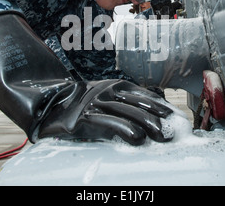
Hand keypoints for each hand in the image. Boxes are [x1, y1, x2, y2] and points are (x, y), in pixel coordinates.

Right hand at [37, 80, 173, 145]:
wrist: (51, 105)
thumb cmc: (85, 107)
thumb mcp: (108, 101)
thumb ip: (127, 106)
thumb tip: (154, 117)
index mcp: (116, 86)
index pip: (143, 95)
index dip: (160, 106)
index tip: (173, 117)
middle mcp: (107, 91)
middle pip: (137, 104)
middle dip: (157, 118)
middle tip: (171, 132)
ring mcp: (95, 102)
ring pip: (126, 113)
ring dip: (146, 125)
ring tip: (161, 136)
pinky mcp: (84, 117)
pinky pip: (107, 123)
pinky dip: (124, 130)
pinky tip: (137, 138)